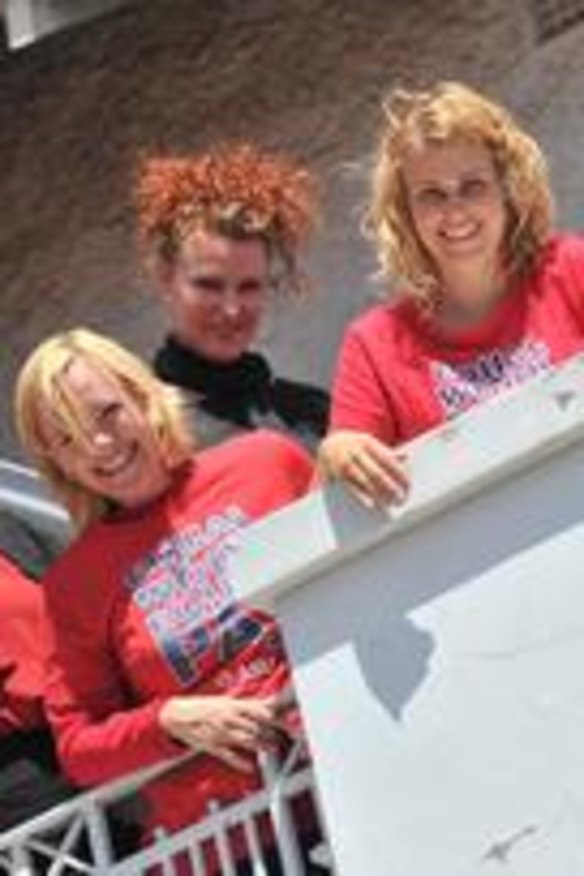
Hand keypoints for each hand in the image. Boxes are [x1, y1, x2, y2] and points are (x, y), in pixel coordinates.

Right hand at [159, 695, 281, 771]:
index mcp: (232, 705)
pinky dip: (241, 763)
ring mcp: (220, 733)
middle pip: (256, 727)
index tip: (285, 722)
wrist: (177, 714)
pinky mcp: (212, 746)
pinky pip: (230, 757)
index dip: (274, 718)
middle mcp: (228, 718)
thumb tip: (269, 702)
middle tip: (281, 737)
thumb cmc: (203, 706)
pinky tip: (250, 766)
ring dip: (261, 746)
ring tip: (270, 748)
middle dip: (271, 733)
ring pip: (247, 741)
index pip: (259, 710)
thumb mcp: (226, 700)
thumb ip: (247, 704)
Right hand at [317, 430, 409, 507]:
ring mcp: (345, 463)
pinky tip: (371, 504)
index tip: (408, 485)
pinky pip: (351, 487)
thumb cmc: (355, 446)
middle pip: (377, 472)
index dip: (399, 473)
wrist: (328, 444)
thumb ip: (386, 451)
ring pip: (364, 481)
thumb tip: (406, 457)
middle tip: (401, 499)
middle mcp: (356, 451)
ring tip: (389, 504)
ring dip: (378, 494)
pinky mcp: (336, 474)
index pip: (387, 459)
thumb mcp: (369, 443)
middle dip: (390, 487)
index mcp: (368, 442)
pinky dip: (361, 496)